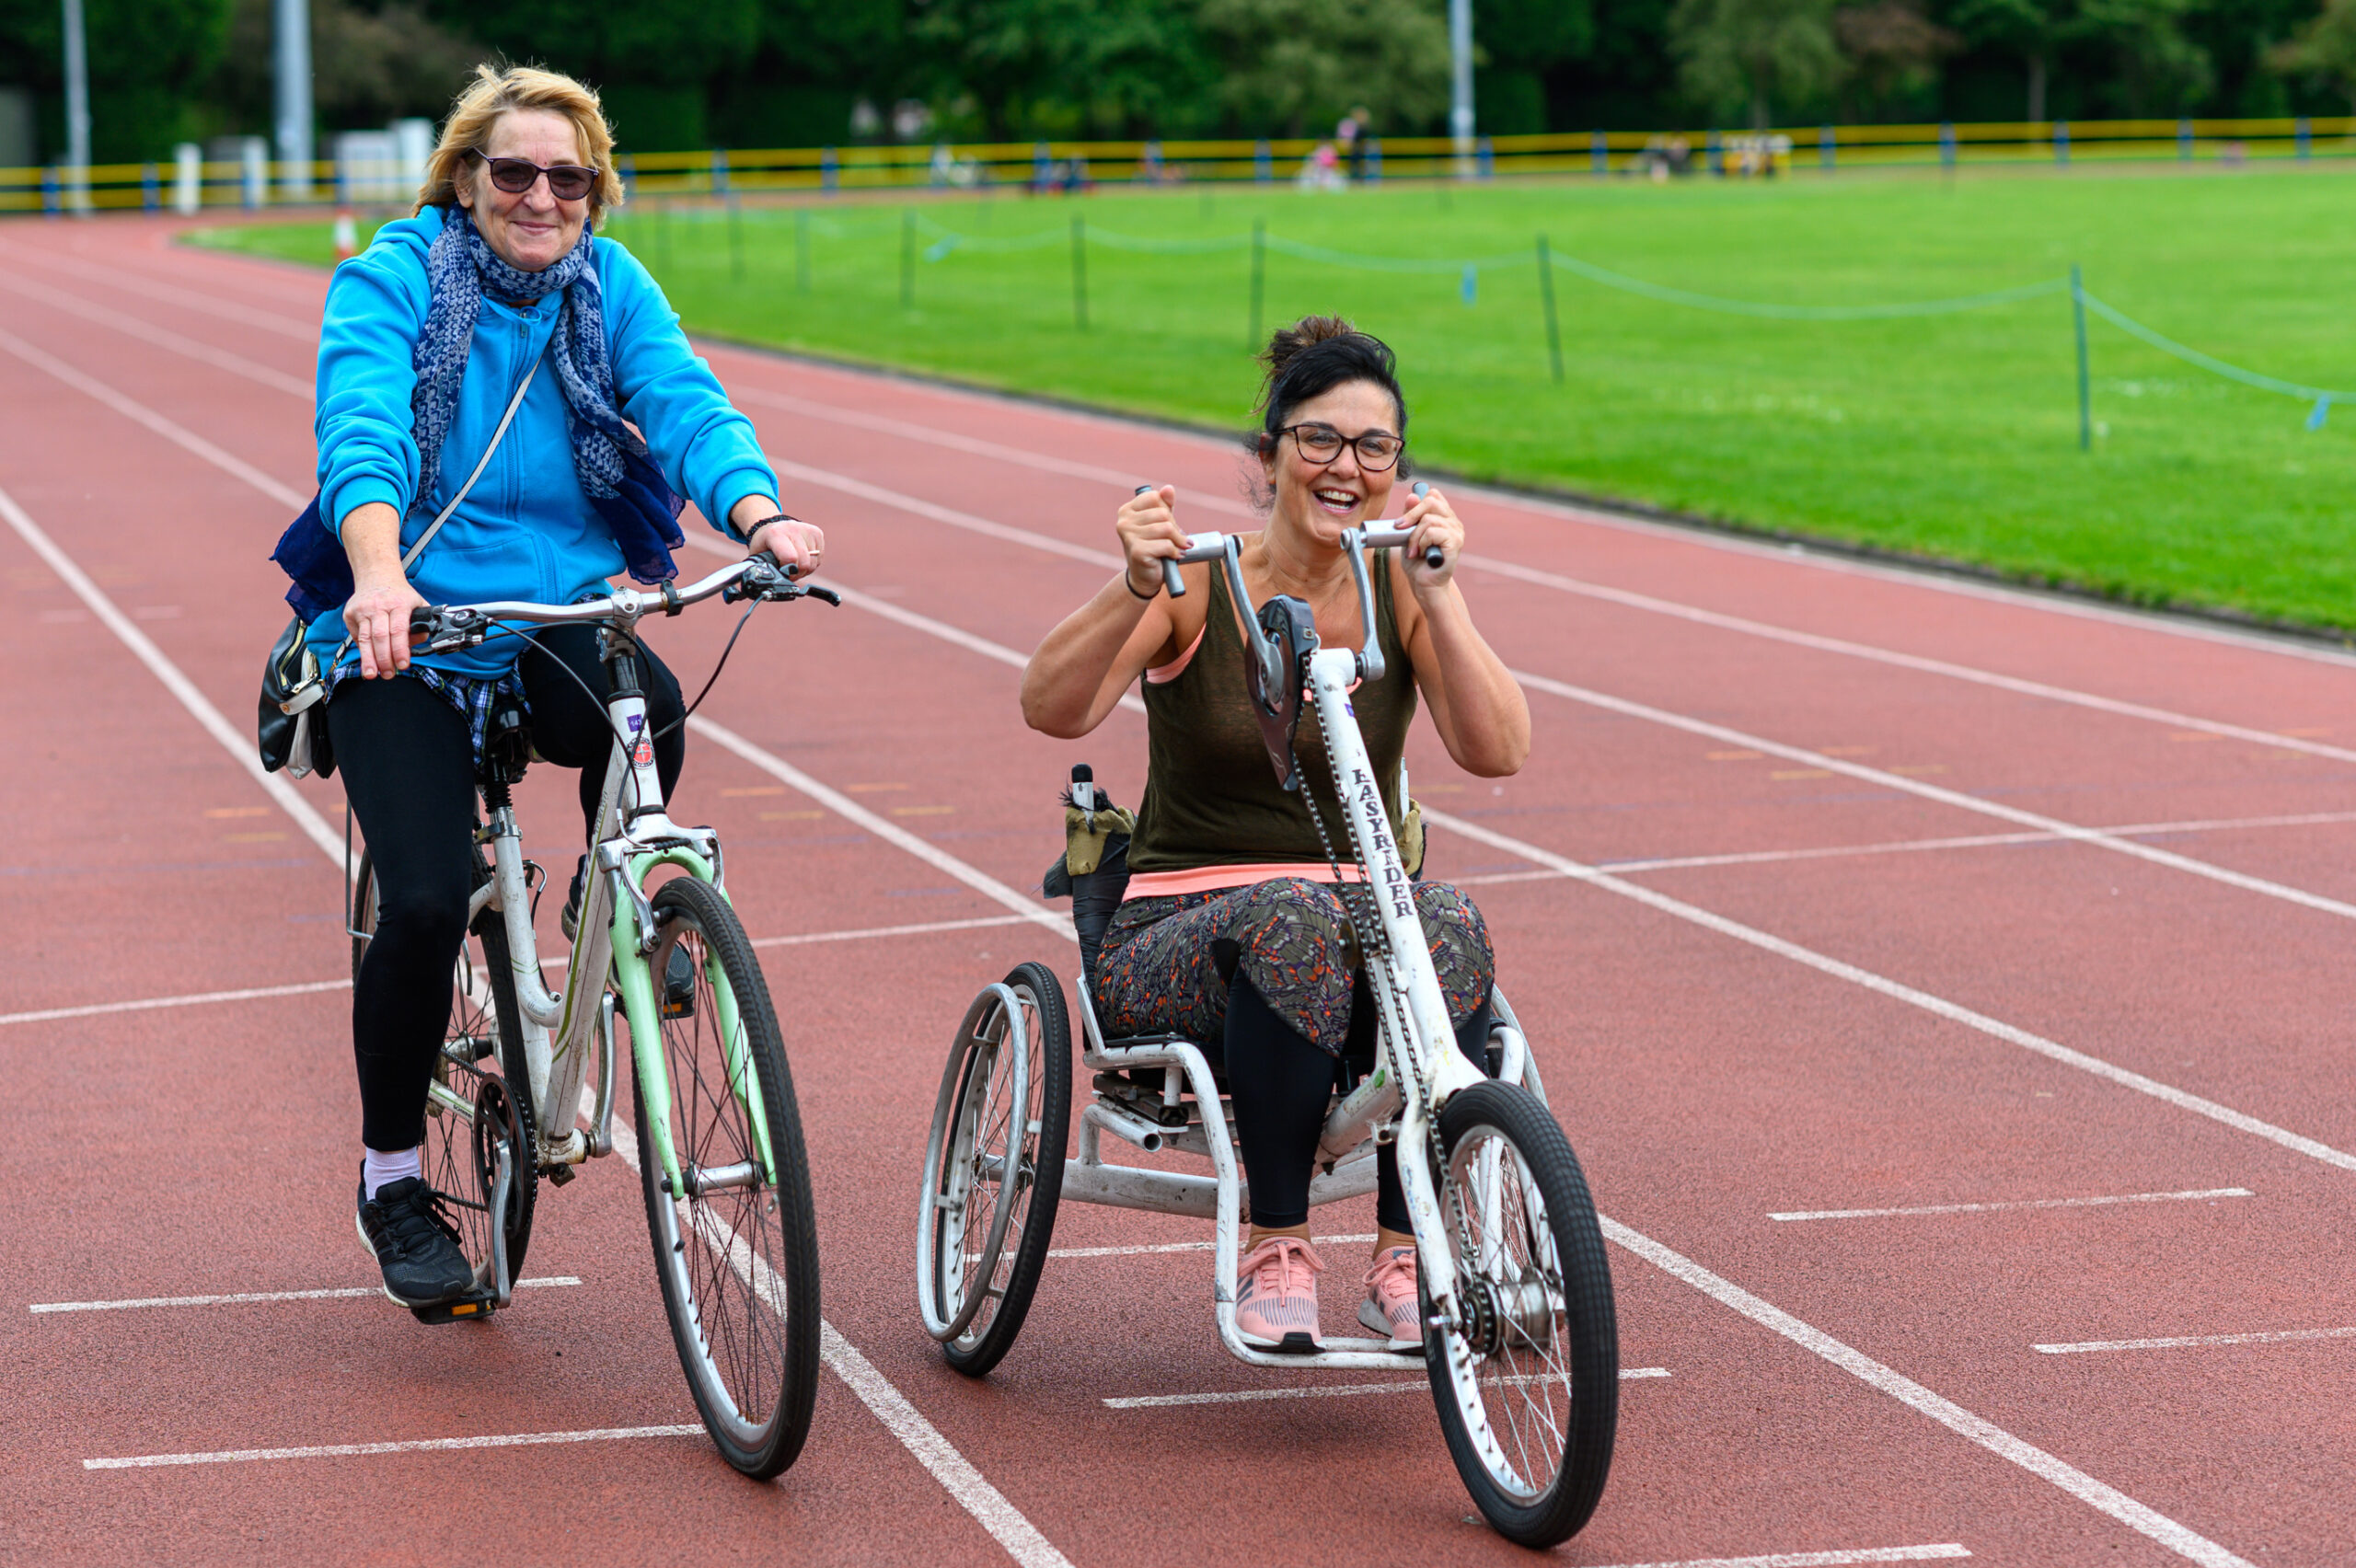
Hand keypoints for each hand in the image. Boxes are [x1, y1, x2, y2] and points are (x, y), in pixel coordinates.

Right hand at [344, 569, 427, 678]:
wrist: (376, 576)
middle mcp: (379, 606)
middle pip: (380, 637)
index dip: (400, 650)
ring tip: (373, 674)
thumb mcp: (418, 604)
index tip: (402, 664)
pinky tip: (368, 659)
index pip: (399, 630)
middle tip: (389, 674)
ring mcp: (362, 610)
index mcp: (399, 604)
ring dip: (369, 659)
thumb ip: (421, 625)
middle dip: (384, 659)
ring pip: (365, 639)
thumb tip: (416, 645)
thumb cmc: (399, 594)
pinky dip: (363, 650)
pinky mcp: (350, 614)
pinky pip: (357, 636)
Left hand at [731, 495, 822, 575]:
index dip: (788, 572)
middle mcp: (792, 528)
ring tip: (795, 565)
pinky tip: (803, 558)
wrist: (773, 526)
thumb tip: (763, 585)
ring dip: (805, 569)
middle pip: (804, 563)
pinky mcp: (817, 532)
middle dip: (797, 573)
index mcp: (775, 534)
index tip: (783, 573)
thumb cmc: (765, 544)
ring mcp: (807, 529)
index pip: (790, 558)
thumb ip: (760, 569)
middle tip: (789, 572)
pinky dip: (812, 562)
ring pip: (814, 562)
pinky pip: (820, 557)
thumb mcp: (757, 555)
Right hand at [1115, 484, 1184, 599]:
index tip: (1168, 524)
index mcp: (1127, 510)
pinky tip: (1174, 556)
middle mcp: (1124, 521)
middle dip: (1174, 527)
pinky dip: (1175, 552)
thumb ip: (1165, 505)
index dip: (1167, 510)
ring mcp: (1128, 536)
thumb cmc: (1154, 547)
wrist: (1145, 577)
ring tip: (1178, 548)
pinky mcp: (1137, 551)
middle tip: (1175, 539)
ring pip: (1166, 528)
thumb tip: (1168, 488)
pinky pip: (1166, 545)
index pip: (1155, 498)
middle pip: (1163, 513)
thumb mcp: (1160, 523)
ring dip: (1178, 540)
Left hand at [1397, 483, 1462, 591]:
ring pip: (1428, 519)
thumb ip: (1410, 516)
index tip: (1402, 522)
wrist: (1424, 585)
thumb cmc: (1417, 562)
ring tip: (1414, 551)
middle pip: (1430, 501)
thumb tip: (1412, 495)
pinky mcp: (1456, 543)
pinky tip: (1423, 554)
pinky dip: (1421, 543)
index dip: (1415, 504)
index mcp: (1444, 517)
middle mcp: (1453, 522)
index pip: (1433, 495)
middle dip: (1410, 516)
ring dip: (1414, 537)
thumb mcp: (1407, 534)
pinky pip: (1432, 532)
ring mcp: (1457, 532)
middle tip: (1400, 530)